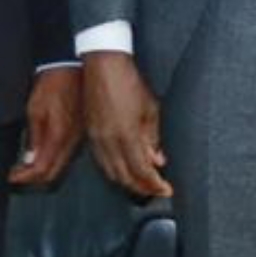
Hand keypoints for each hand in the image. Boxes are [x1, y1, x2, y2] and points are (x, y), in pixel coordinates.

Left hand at [10, 67, 82, 189]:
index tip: (12, 177)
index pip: (41, 170)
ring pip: (60, 167)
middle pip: (52, 174)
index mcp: (59, 136)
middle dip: (32, 179)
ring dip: (42, 171)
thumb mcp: (35, 110)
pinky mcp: (80, 134)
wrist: (70, 67)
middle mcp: (72, 142)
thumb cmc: (52, 84)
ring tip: (26, 167)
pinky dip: (52, 162)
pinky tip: (42, 155)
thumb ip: (33, 138)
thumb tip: (29, 161)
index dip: (24, 178)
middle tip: (17, 174)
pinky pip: (66, 156)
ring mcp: (78, 139)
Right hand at [82, 50, 171, 200]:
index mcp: (126, 136)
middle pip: (125, 178)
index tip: (165, 190)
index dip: (155, 185)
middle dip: (142, 188)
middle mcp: (109, 142)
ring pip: (111, 173)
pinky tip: (123, 171)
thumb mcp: (150, 108)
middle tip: (156, 190)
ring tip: (142, 184)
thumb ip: (152, 138)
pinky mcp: (89, 135)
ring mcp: (96, 140)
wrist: (103, 66)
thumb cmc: (128, 82)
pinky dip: (114, 172)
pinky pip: (102, 162)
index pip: (142, 172)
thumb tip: (157, 160)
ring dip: (128, 182)